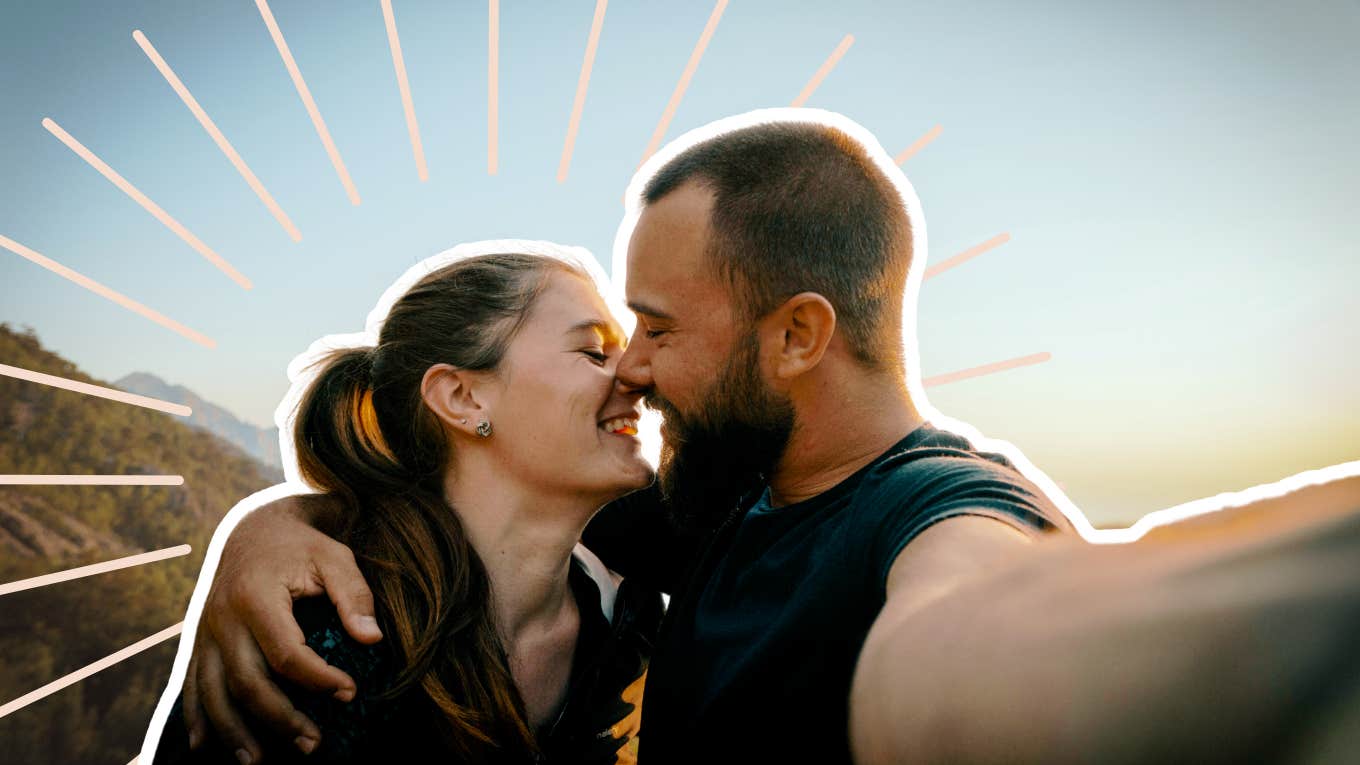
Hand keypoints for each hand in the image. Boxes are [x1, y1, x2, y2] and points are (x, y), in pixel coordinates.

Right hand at [183, 494, 381, 762]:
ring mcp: (205, 634)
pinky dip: (198, 719)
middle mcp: (223, 618)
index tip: (350, 693)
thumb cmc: (302, 548)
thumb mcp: (334, 557)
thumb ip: (354, 594)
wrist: (254, 531)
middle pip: (246, 681)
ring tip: (260, 762)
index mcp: (256, 596)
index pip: (287, 652)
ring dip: (234, 732)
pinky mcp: (198, 643)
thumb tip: (372, 638)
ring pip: (212, 693)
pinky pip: (192, 686)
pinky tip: (204, 748)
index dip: (318, 678)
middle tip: (313, 744)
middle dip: (279, 718)